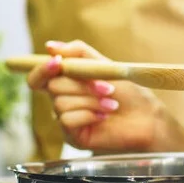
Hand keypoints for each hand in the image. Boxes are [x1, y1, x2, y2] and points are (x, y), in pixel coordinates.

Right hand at [25, 40, 183, 153]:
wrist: (145, 116)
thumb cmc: (127, 91)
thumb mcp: (103, 65)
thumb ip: (77, 53)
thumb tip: (50, 46)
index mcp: (65, 82)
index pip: (38, 77)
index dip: (42, 69)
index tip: (57, 62)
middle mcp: (62, 100)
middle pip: (53, 87)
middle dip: (82, 85)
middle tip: (108, 88)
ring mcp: (66, 119)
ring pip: (61, 104)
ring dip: (91, 101)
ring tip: (111, 104)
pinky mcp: (72, 136)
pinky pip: (67, 120)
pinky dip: (88, 114)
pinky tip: (104, 117)